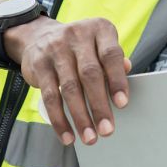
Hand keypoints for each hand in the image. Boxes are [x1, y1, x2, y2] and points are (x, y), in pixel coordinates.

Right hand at [6, 15, 131, 145]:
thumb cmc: (82, 47)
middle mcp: (77, 35)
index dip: (117, 80)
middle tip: (107, 130)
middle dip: (99, 105)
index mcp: (99, 29)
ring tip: (90, 137)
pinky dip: (59, 119)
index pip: (110, 55)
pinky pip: (50, 96)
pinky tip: (68, 135)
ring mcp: (56, 49)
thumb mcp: (100, 45)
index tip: (122, 104)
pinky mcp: (39, 65)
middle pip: (90, 74)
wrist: (40, 35)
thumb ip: (114, 60)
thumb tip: (127, 72)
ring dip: (80, 117)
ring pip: (70, 88)